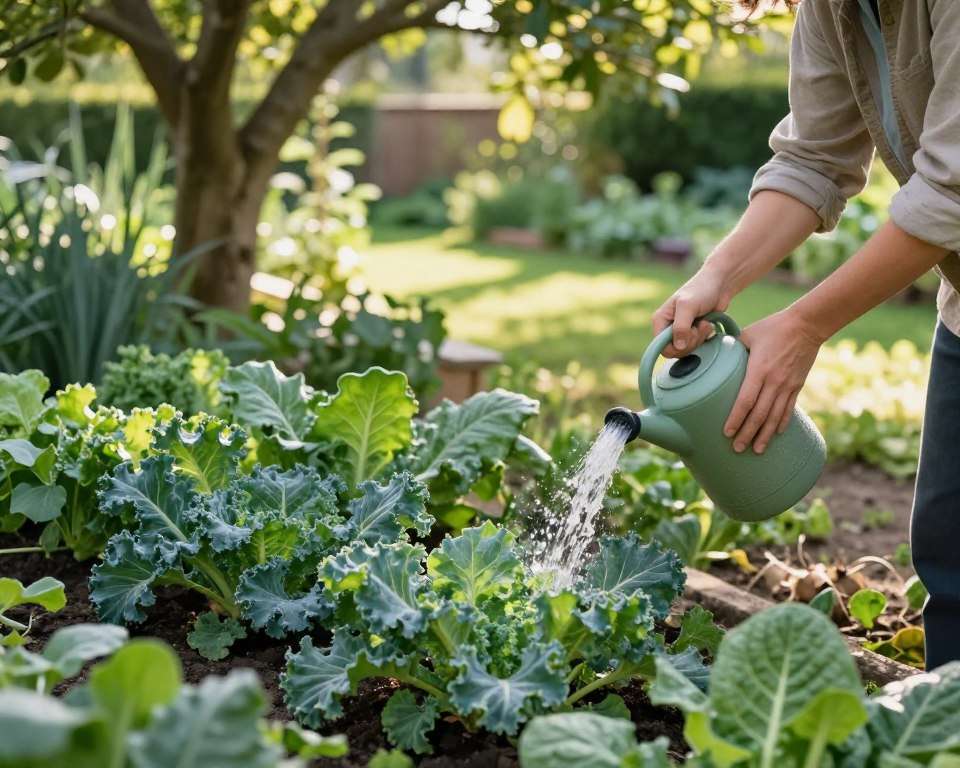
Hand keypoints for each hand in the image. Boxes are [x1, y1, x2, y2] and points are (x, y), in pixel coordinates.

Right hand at [652, 267, 732, 357]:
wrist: (720, 284)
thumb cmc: (701, 290)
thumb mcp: (688, 306)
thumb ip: (681, 327)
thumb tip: (678, 347)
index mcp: (660, 320)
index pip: (661, 346)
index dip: (676, 347)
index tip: (689, 334)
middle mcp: (667, 327)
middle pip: (675, 350)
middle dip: (691, 341)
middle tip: (699, 326)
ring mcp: (681, 330)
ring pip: (686, 349)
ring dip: (699, 338)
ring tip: (705, 323)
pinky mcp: (692, 333)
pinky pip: (696, 345)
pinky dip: (704, 338)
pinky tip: (708, 325)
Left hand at [724, 308, 823, 453]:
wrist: (807, 325)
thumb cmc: (773, 327)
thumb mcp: (748, 334)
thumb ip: (732, 348)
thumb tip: (715, 355)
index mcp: (759, 370)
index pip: (746, 400)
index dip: (736, 418)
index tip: (727, 432)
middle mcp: (774, 382)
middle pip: (759, 414)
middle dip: (748, 434)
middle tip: (737, 449)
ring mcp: (787, 386)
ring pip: (775, 417)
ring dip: (765, 435)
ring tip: (756, 450)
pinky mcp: (797, 386)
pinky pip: (788, 409)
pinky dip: (781, 424)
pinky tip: (774, 434)